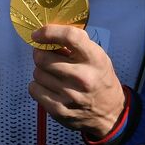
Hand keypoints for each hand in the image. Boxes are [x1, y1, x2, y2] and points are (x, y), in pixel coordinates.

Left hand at [28, 25, 125, 139]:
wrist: (110, 112)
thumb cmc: (99, 78)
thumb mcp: (97, 56)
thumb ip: (76, 44)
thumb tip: (46, 34)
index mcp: (94, 58)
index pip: (69, 36)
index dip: (48, 32)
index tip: (37, 34)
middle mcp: (82, 76)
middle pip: (43, 57)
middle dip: (41, 54)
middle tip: (46, 55)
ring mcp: (70, 95)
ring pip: (37, 73)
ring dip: (41, 71)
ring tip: (53, 75)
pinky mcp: (59, 110)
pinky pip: (34, 89)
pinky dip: (37, 86)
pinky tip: (49, 87)